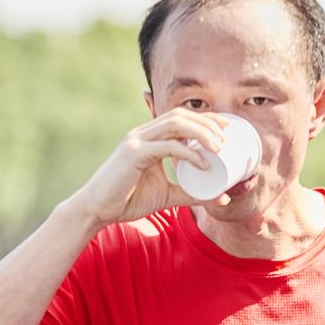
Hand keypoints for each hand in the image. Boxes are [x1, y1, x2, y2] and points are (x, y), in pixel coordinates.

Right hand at [68, 110, 230, 228]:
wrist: (96, 209)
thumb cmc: (127, 200)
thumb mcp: (167, 195)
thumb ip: (193, 194)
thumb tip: (223, 198)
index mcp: (149, 137)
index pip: (180, 118)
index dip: (205, 119)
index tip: (227, 129)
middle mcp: (142, 133)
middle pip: (180, 115)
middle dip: (207, 122)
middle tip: (228, 136)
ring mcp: (137, 140)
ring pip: (175, 124)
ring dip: (201, 132)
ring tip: (220, 147)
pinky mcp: (134, 154)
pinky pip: (167, 147)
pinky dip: (188, 153)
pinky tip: (204, 164)